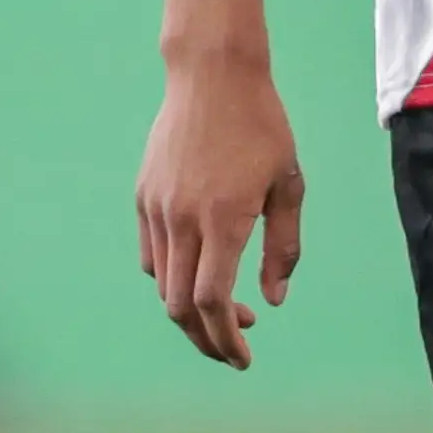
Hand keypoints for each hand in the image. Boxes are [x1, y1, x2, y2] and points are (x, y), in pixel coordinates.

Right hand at [136, 60, 304, 367]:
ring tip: (225, 312)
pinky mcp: (143, 196)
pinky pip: (152, 255)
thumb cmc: (262, 126)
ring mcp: (157, 208)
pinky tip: (199, 274)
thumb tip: (272, 299)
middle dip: (207, 339)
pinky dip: (171, 279)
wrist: (212, 74)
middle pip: (180, 307)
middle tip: (235, 349)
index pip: (213, 303)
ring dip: (190, 312)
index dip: (226, 339)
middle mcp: (182, 220)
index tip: (243, 358)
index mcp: (222, 219)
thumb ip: (282, 246)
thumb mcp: (289, 184)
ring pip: (162, 285)